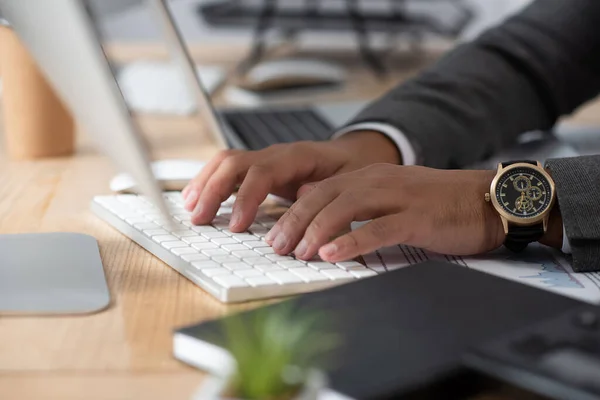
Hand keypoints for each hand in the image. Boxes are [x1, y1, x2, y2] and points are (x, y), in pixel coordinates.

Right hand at [182, 131, 400, 227]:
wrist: (357, 155)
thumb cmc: (354, 169)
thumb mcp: (353, 182)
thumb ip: (330, 194)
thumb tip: (304, 207)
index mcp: (299, 156)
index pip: (262, 171)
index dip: (246, 198)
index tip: (236, 226)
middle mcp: (277, 154)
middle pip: (235, 162)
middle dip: (213, 190)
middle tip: (201, 219)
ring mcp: (267, 159)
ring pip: (226, 163)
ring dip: (205, 185)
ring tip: (190, 210)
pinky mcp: (261, 170)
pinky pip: (229, 171)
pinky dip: (210, 183)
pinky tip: (197, 199)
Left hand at [265, 164, 505, 262]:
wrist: (487, 198)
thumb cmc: (438, 203)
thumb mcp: (389, 194)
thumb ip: (353, 198)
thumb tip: (313, 202)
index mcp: (369, 176)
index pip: (319, 190)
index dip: (292, 212)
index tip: (273, 235)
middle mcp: (378, 181)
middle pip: (324, 197)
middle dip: (294, 222)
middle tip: (275, 247)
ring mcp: (397, 197)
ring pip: (345, 208)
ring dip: (315, 231)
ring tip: (297, 252)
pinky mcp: (417, 217)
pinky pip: (377, 228)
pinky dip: (351, 241)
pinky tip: (331, 254)